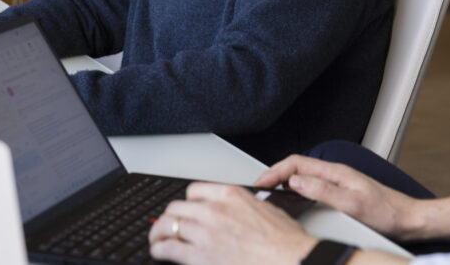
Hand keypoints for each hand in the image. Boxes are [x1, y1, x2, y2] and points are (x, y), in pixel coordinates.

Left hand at [149, 182, 316, 263]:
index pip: (195, 191)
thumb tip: (238, 212)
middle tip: (167, 224)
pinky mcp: (202, 255)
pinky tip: (158, 252)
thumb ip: (244, 207)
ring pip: (169, 225)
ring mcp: (206, 232)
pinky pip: (170, 248)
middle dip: (171, 217)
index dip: (187, 202)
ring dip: (159, 232)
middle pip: (178, 207)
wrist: (292, 260)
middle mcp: (214, 209)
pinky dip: (160, 249)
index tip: (185, 210)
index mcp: (230, 195)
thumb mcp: (265, 210)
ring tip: (156, 238)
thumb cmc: (287, 242)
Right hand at [255, 155, 419, 239]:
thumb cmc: (387, 213)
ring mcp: (338, 183)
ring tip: (271, 194)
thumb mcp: (352, 204)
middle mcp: (335, 174)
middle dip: (275, 175)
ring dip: (284, 182)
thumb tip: (295, 181)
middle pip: (296, 167)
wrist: (410, 220)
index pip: (295, 163)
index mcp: (335, 171)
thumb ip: (322, 191)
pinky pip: (311, 187)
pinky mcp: (341, 193)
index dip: (274, 171)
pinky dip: (296, 191)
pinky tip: (294, 202)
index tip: (260, 182)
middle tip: (260, 189)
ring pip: (303, 177)